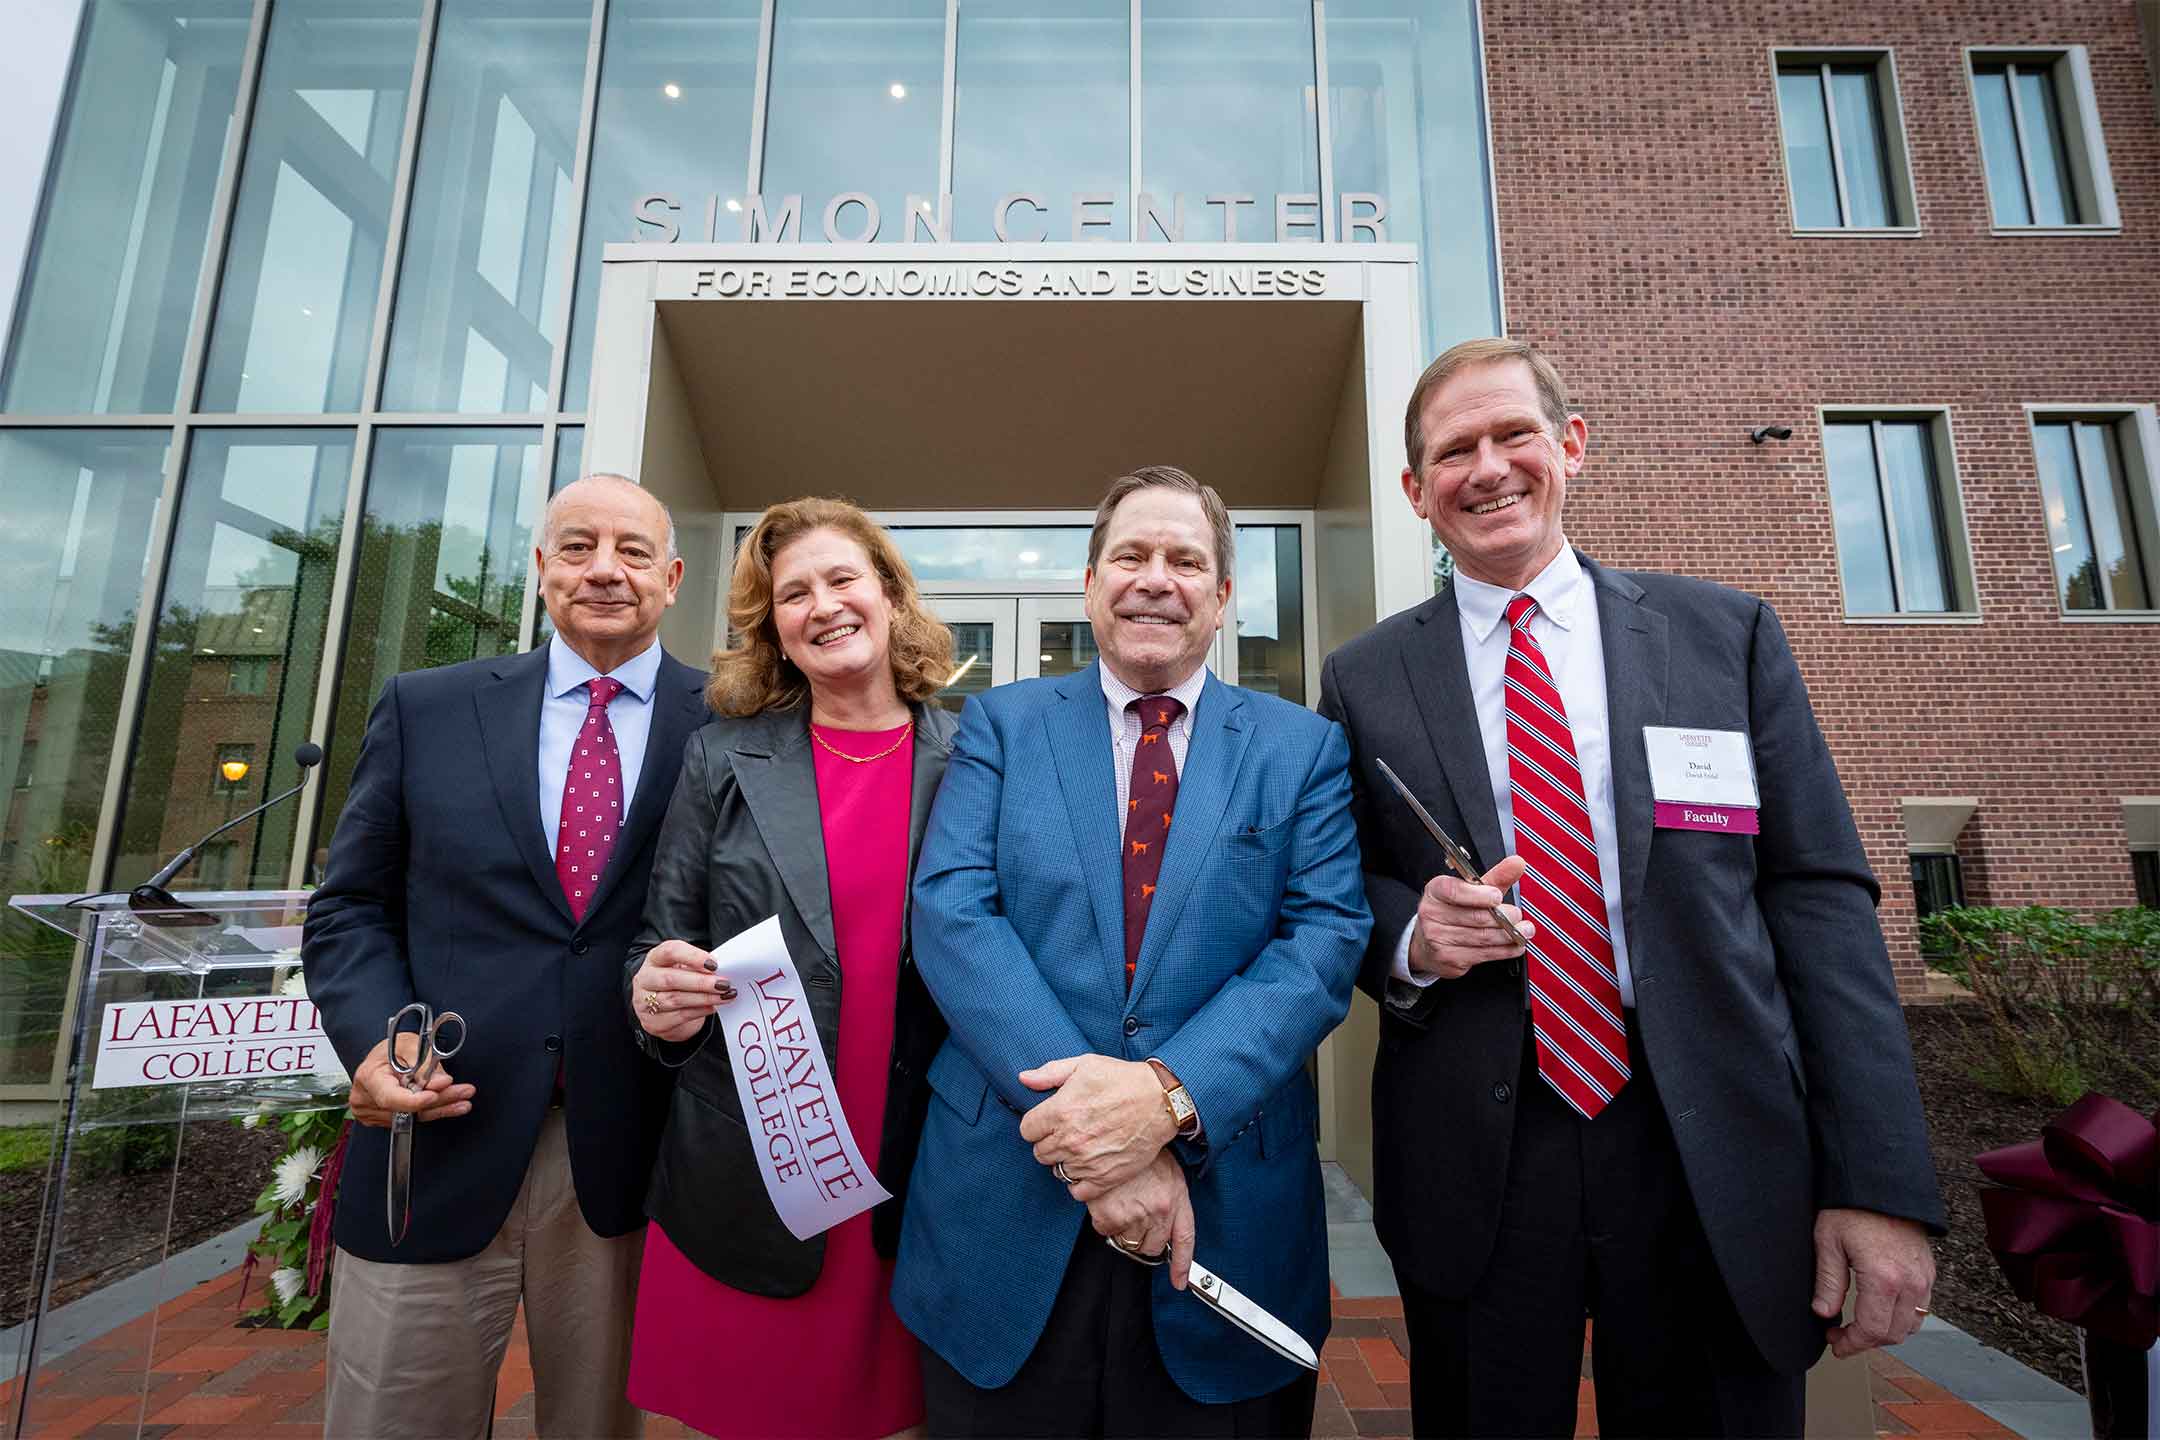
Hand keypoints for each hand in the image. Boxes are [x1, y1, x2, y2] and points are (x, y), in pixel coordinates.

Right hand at [346, 1032, 472, 1127]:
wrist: (381, 1057)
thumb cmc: (390, 1049)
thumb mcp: (408, 1044)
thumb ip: (423, 1063)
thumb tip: (439, 1082)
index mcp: (368, 1077)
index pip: (390, 1097)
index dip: (414, 1100)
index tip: (435, 1094)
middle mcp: (367, 1099)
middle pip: (407, 1108)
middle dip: (440, 1099)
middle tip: (463, 1092)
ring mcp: (374, 1113)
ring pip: (414, 1116)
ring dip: (442, 1107)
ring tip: (463, 1098)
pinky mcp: (385, 1120)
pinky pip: (414, 1118)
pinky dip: (435, 1110)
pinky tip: (453, 1106)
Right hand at [632, 938, 735, 1041]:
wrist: (664, 1009)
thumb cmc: (679, 982)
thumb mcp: (685, 968)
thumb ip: (699, 966)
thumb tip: (723, 970)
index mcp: (655, 958)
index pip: (670, 951)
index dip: (693, 956)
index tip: (714, 964)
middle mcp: (645, 979)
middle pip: (671, 979)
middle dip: (700, 982)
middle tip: (723, 984)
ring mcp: (644, 1002)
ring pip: (675, 1000)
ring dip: (704, 998)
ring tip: (724, 996)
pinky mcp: (653, 1023)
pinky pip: (679, 1017)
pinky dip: (699, 1011)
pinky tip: (713, 1007)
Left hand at [1018, 1054, 1177, 1198]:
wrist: (1160, 1101)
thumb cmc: (1122, 1079)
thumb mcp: (1084, 1065)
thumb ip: (1050, 1073)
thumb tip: (1023, 1079)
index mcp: (1060, 1111)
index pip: (1027, 1130)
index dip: (1037, 1125)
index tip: (1049, 1121)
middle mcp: (1070, 1139)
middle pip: (1040, 1153)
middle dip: (1049, 1142)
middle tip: (1067, 1133)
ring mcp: (1087, 1161)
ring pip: (1057, 1171)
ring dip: (1065, 1161)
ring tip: (1081, 1148)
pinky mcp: (1105, 1178)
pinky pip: (1077, 1191)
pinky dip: (1079, 1183)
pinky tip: (1088, 1168)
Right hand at [1086, 1149, 1197, 1289]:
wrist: (1120, 1130)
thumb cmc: (1142, 1151)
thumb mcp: (1167, 1171)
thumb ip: (1171, 1200)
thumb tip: (1167, 1228)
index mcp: (1176, 1198)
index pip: (1184, 1240)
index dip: (1182, 1265)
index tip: (1180, 1282)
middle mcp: (1160, 1211)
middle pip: (1152, 1246)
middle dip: (1144, 1239)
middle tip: (1135, 1219)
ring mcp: (1135, 1215)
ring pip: (1127, 1241)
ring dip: (1122, 1229)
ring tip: (1121, 1202)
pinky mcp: (1110, 1215)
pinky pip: (1105, 1231)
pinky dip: (1103, 1221)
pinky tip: (1107, 1200)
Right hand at [1407, 855, 1533, 979]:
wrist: (1428, 943)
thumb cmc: (1453, 911)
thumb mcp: (1472, 890)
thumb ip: (1496, 877)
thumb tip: (1517, 863)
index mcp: (1436, 891)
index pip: (1454, 891)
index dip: (1478, 895)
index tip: (1497, 896)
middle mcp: (1432, 914)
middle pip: (1475, 916)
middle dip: (1503, 916)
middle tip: (1517, 914)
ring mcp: (1438, 939)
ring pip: (1482, 937)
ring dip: (1509, 934)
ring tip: (1524, 930)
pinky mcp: (1449, 959)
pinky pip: (1483, 954)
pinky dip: (1504, 950)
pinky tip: (1515, 944)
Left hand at [1812, 1208, 1935, 1356]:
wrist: (1881, 1182)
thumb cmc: (1851, 1207)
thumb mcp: (1828, 1242)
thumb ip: (1828, 1282)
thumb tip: (1823, 1313)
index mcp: (1884, 1278)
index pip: (1872, 1330)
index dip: (1852, 1344)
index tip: (1836, 1344)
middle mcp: (1910, 1282)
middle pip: (1893, 1334)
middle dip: (1866, 1341)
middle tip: (1841, 1336)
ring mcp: (1924, 1277)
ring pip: (1911, 1325)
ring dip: (1885, 1331)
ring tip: (1859, 1325)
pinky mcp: (1929, 1271)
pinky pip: (1920, 1308)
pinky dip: (1901, 1317)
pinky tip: (1879, 1309)